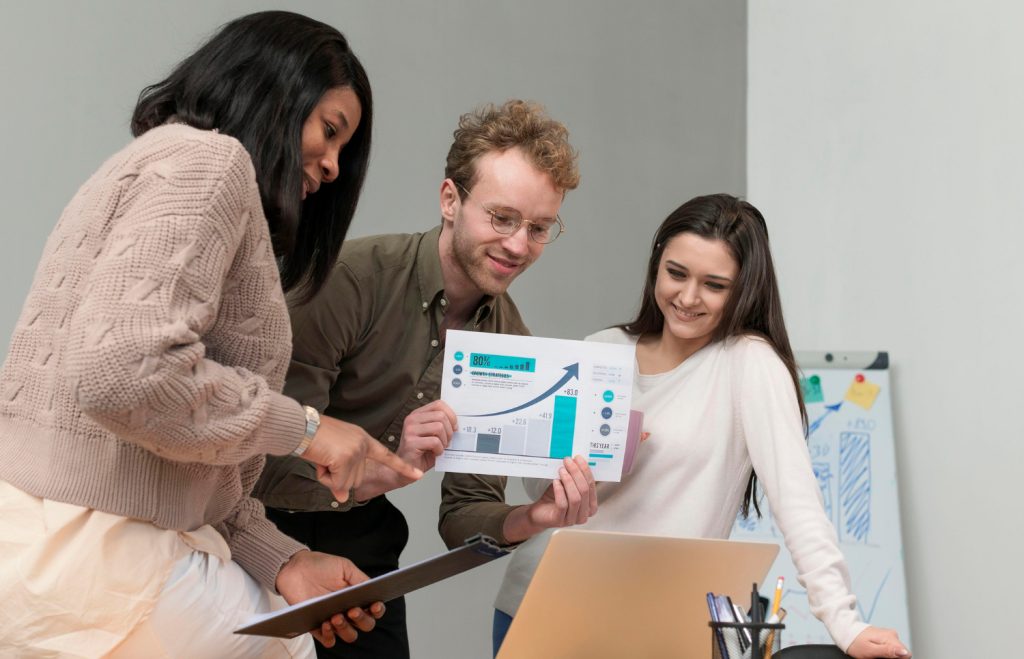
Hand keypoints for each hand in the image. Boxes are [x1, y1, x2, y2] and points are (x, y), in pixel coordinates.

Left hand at [275, 550, 386, 647]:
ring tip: (336, 617)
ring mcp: (333, 620)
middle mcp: (348, 611)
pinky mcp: (317, 626)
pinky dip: (330, 636)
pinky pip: (328, 640)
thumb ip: (359, 578)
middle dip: (362, 619)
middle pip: (365, 624)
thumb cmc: (321, 566)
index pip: (374, 609)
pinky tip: (325, 624)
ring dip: (346, 629)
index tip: (375, 605)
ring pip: (349, 635)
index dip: (378, 610)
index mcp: (357, 597)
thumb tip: (373, 589)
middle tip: (352, 610)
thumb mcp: (344, 567)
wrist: (296, 568)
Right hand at [302, 415, 421, 502]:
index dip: (403, 467)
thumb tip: (343, 498)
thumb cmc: (314, 437)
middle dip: (336, 476)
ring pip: (345, 484)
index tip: (419, 475)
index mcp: (364, 440)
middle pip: (355, 479)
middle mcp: (363, 446)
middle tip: (325, 457)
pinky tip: (320, 460)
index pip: (388, 456)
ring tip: (322, 456)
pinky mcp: (345, 459)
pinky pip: (336, 483)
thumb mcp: (334, 454)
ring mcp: (356, 452)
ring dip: (329, 476)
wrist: (301, 427)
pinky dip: (325, 477)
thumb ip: (343, 474)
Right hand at [396, 400, 456, 471]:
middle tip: (447, 441)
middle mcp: (412, 419)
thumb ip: (441, 424)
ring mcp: (410, 430)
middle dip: (449, 430)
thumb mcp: (433, 434)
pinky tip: (435, 453)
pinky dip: (439, 450)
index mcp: (418, 414)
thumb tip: (458, 421)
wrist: (408, 469)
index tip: (455, 427)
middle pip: (441, 416)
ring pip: (439, 427)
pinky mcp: (411, 442)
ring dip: (444, 441)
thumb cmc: (422, 453)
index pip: (439, 404)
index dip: (451, 415)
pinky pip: (434, 441)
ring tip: (440, 448)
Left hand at [526, 455, 597, 528]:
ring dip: (569, 481)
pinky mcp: (559, 521)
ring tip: (562, 470)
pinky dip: (560, 491)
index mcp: (590, 507)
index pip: (591, 486)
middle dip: (576, 473)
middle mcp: (584, 515)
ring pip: (576, 498)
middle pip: (584, 491)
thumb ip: (574, 477)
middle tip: (568, 462)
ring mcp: (572, 520)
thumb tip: (577, 460)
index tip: (578, 458)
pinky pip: (563, 504)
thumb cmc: (554, 499)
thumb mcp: (567, 487)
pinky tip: (556, 482)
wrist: (539, 513)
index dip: (585, 471)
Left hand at [846, 626, 910, 657]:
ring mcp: (889, 635)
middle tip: (877, 656)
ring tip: (875, 653)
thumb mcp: (870, 650)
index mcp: (890, 638)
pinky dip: (885, 651)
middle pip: (901, 652)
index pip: (906, 653)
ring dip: (888, 655)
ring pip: (896, 650)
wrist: (847, 632)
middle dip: (892, 657)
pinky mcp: (885, 637)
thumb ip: (888, 651)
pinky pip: (891, 647)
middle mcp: (892, 634)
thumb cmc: (855, 642)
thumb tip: (904, 652)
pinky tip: (875, 650)